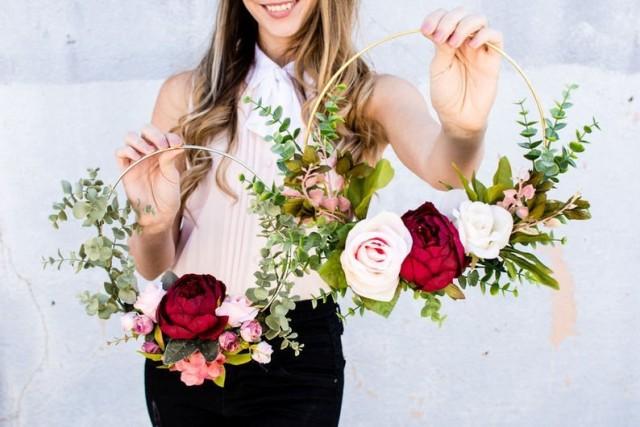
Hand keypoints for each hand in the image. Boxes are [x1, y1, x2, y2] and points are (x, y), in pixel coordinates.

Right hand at [115, 124, 183, 230]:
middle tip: (161, 145)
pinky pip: (119, 152)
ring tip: (149, 151)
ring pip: (130, 137)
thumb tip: (176, 144)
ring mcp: (136, 159)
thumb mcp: (172, 176)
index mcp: (163, 151)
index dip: (169, 136)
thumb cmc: (168, 194)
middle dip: (153, 134)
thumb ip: (170, 158)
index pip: (163, 135)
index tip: (176, 143)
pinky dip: (127, 150)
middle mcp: (149, 152)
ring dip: (139, 140)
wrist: (159, 213)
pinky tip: (137, 157)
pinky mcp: (125, 168)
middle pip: (145, 130)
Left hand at [421, 7, 502, 136]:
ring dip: (464, 25)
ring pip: (479, 20)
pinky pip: (495, 36)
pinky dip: (484, 34)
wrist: (458, 118)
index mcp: (447, 42)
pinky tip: (471, 45)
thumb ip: (441, 48)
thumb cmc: (446, 96)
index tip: (425, 30)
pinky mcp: (493, 59)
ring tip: (453, 43)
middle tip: (439, 37)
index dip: (436, 17)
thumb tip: (441, 28)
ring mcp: (479, 49)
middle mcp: (464, 42)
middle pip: (462, 14)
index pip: (445, 17)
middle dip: (449, 20)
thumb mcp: (439, 70)